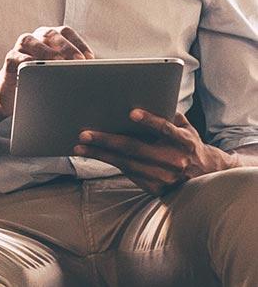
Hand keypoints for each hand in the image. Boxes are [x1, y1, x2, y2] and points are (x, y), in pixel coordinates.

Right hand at [0, 26, 93, 116]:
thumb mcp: (60, 74)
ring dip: (45, 51)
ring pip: (30, 41)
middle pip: (50, 34)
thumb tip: (94, 74)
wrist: (14, 96)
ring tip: (57, 63)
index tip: (89, 58)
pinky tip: (34, 67)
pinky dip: (25, 60)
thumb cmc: (42, 82)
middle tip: (77, 62)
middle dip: (65, 47)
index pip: (66, 33)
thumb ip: (73, 69)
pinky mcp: (9, 60)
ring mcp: (20, 48)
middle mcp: (35, 38)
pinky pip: (15, 56)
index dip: (79, 43)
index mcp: (51, 38)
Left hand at [74, 110, 239, 194]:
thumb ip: (170, 116)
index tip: (131, 112)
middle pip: (136, 148)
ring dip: (100, 155)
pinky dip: (110, 164)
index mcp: (184, 142)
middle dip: (107, 140)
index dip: (150, 120)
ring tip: (79, 147)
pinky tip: (93, 156)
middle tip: (84, 134)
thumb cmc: (190, 147)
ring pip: (126, 164)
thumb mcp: (187, 129)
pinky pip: (128, 174)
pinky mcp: (157, 189)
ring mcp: (165, 177)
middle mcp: (174, 160)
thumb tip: (148, 99)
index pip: (166, 129)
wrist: (208, 179)